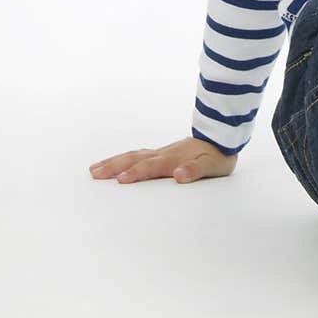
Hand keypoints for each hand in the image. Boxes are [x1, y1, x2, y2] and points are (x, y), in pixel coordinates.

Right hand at [89, 136, 236, 183]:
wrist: (222, 138)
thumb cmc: (217, 156)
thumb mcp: (213, 166)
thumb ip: (196, 170)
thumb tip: (179, 175)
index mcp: (174, 159)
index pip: (152, 166)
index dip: (137, 172)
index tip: (121, 179)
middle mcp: (164, 154)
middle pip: (135, 159)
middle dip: (114, 166)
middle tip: (94, 173)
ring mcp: (161, 152)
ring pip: (134, 155)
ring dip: (114, 161)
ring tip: (95, 169)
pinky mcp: (161, 153)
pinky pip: (138, 155)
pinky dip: (124, 159)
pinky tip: (116, 163)